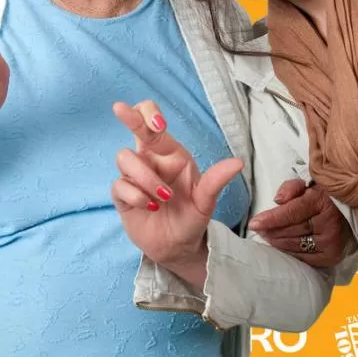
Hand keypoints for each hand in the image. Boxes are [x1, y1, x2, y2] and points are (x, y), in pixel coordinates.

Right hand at [112, 101, 242, 282]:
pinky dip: (136, 195)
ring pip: (126, 158)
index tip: (158, 123)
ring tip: (162, 199)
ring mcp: (134, 177)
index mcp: (171, 154)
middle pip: (134, 129)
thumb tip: (238, 163)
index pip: (155, 124)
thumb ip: (216, 181)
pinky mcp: (122, 196)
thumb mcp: (206, 201)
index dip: (151, 114)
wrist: (178, 248)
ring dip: (145, 178)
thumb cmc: (192, 218)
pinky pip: (119, 186)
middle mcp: (151, 160)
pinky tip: (150, 207)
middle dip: (129, 116)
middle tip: (119, 108)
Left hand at [248, 180, 351, 266]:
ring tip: (265, 237)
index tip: (253, 223)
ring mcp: (331, 243)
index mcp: (323, 202)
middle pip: (291, 230)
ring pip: (295, 245)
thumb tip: (278, 200)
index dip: (271, 218)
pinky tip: (280, 246)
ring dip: (277, 242)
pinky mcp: (331, 256)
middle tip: (257, 229)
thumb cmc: (327, 196)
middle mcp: (329, 225)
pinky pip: (304, 256)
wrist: (353, 212)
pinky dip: (290, 252)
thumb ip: (292, 187)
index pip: (291, 212)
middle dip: (271, 230)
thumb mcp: (310, 184)